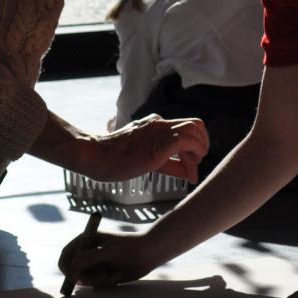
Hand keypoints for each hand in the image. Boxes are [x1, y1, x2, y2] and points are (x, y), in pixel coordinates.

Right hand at [58, 230, 161, 288]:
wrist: (148, 253)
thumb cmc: (128, 246)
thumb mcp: (107, 250)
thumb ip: (88, 259)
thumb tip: (72, 270)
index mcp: (85, 242)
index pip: (66, 256)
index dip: (66, 267)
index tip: (73, 276)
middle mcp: (87, 254)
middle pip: (73, 272)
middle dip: (85, 277)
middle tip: (100, 276)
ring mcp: (95, 266)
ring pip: (86, 281)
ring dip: (99, 280)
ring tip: (113, 272)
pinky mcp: (103, 276)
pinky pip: (97, 286)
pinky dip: (107, 283)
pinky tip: (118, 274)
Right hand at [79, 114, 209, 183]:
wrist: (94, 156)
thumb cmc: (114, 159)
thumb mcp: (147, 159)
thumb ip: (169, 164)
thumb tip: (189, 173)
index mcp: (156, 124)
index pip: (187, 125)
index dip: (197, 142)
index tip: (194, 160)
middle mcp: (159, 124)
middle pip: (195, 124)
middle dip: (203, 144)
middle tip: (198, 162)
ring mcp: (157, 132)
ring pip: (193, 130)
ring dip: (200, 150)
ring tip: (194, 168)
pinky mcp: (155, 145)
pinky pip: (184, 143)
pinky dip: (192, 159)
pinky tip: (189, 174)